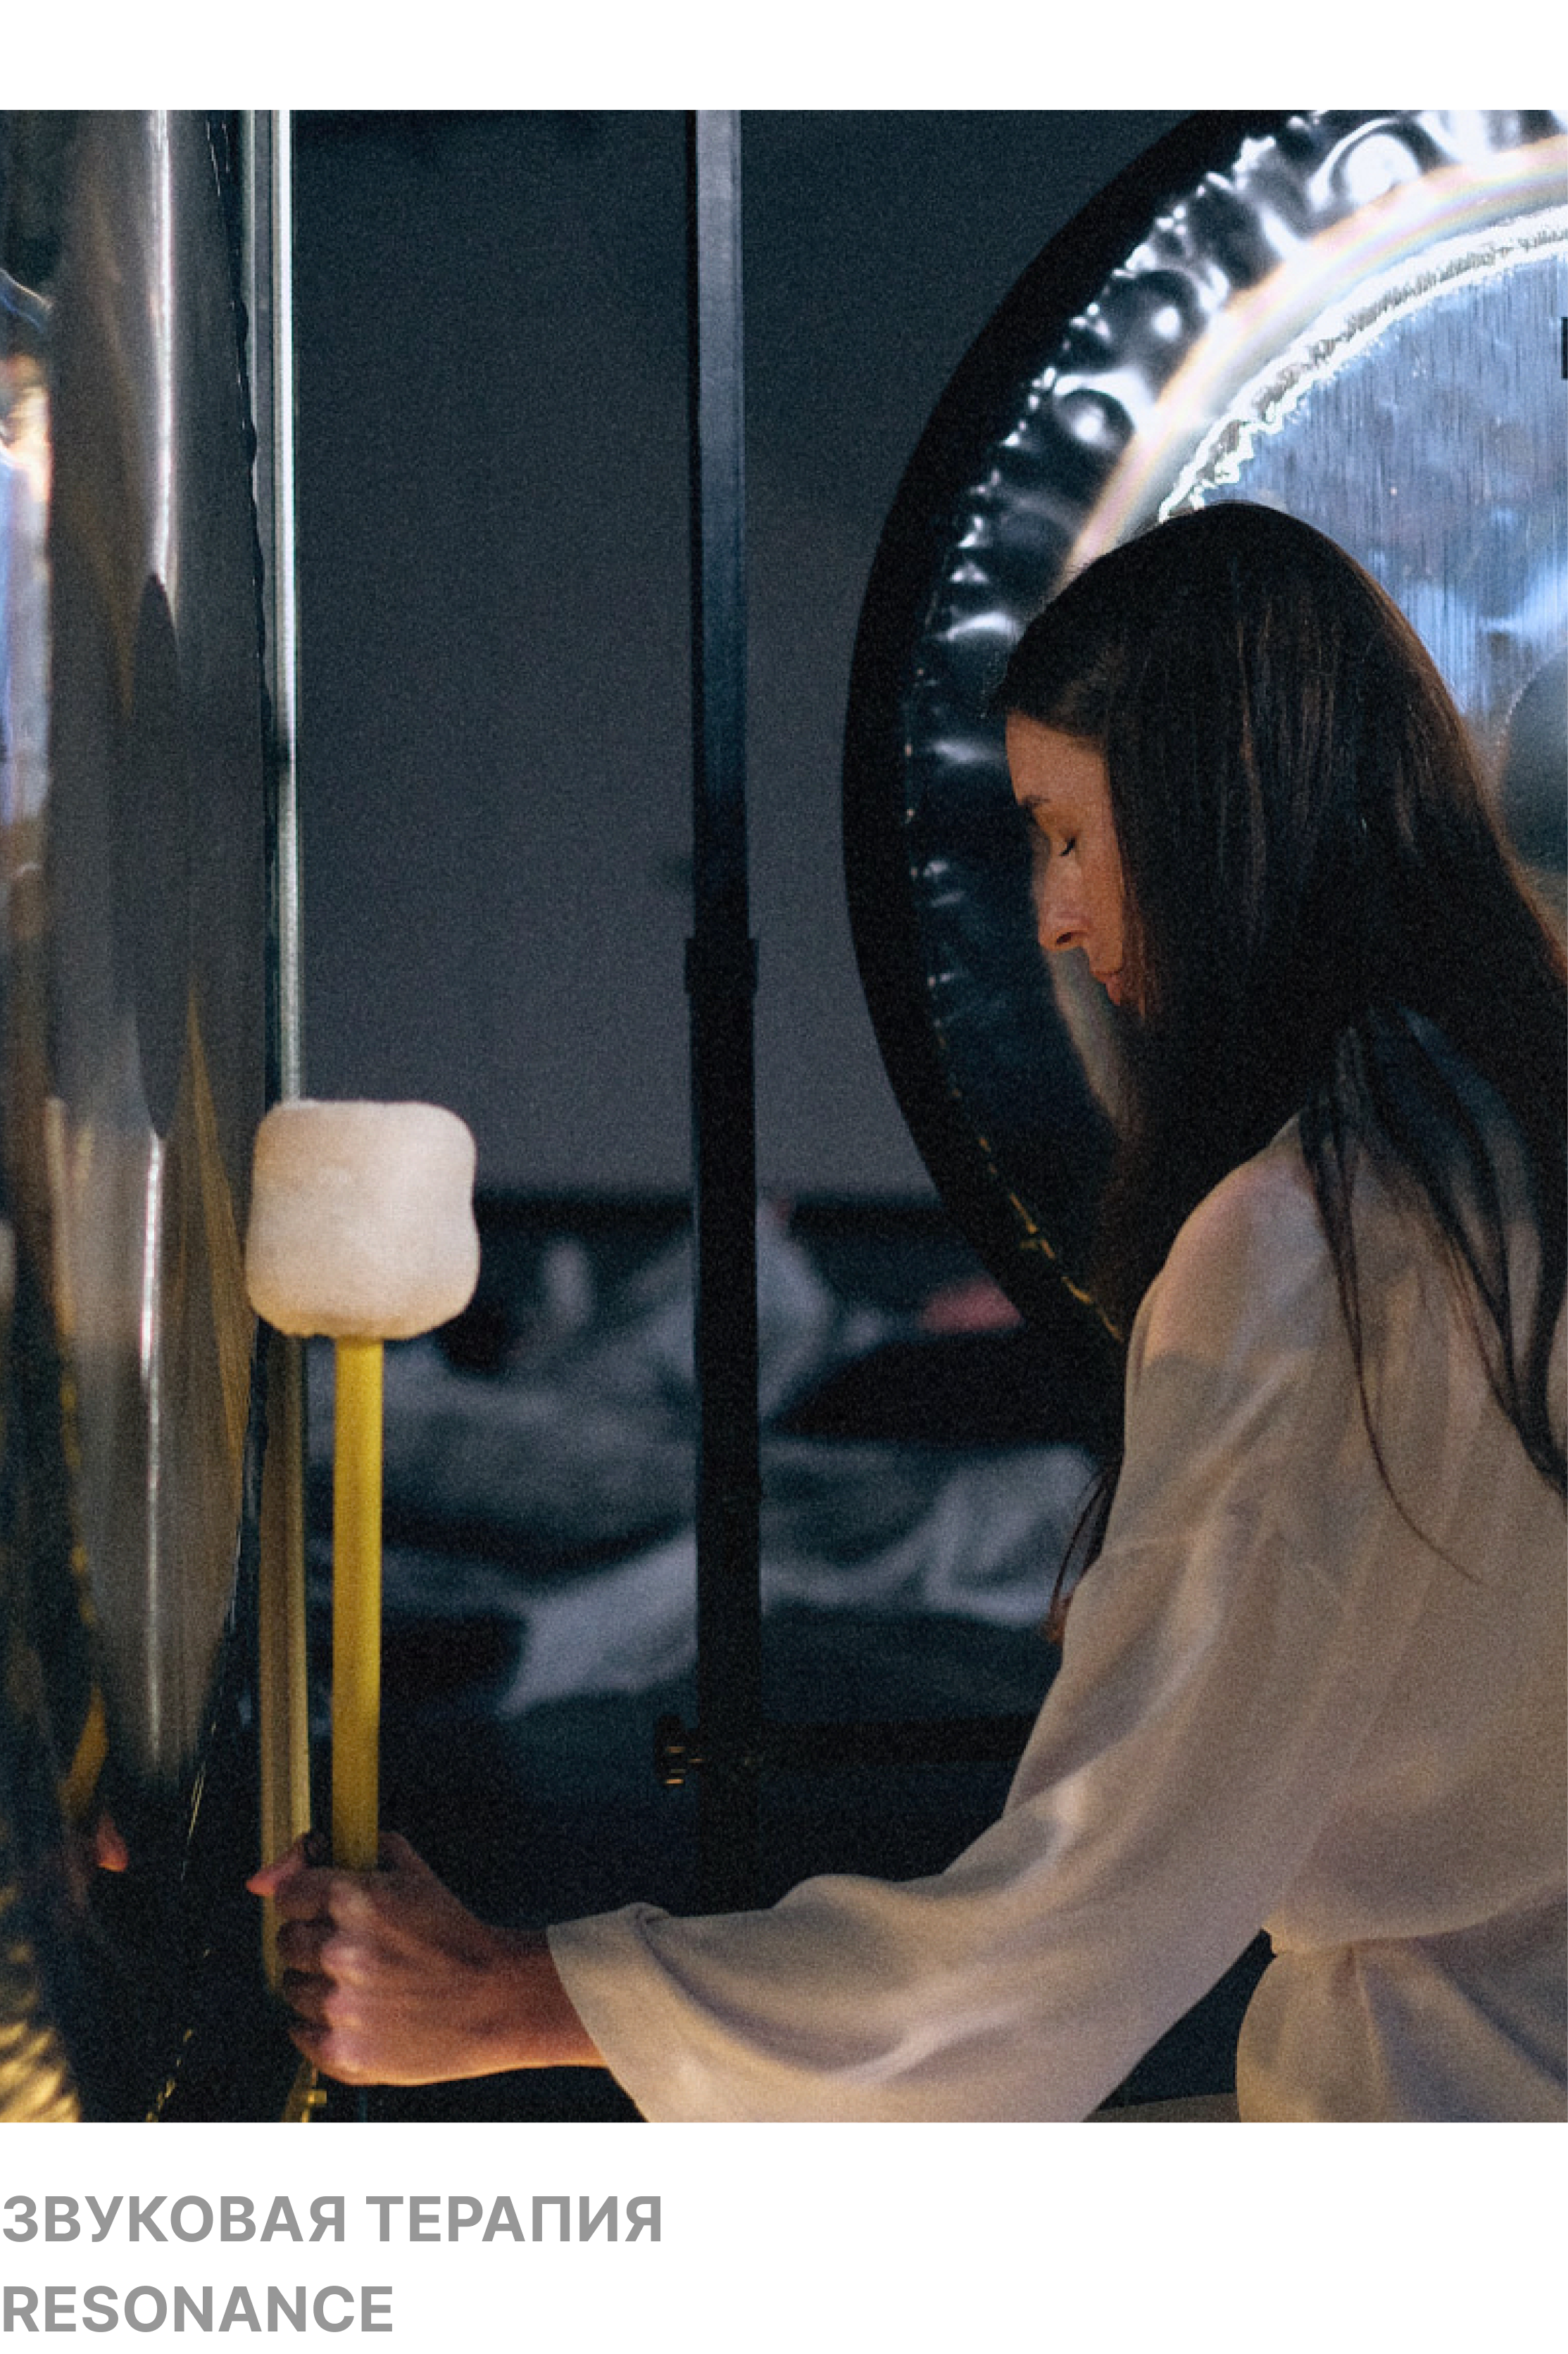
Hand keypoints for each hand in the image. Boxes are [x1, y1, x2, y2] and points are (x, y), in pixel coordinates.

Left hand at [247, 1832, 601, 2085]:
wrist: (496, 1998)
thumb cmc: (453, 1934)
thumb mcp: (409, 1875)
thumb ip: (339, 1853)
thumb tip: (262, 1878)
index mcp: (354, 1900)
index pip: (287, 1895)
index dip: (308, 1901)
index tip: (323, 1911)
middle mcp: (339, 1952)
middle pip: (287, 1941)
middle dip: (315, 1941)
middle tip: (354, 1950)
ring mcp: (340, 2007)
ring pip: (292, 1988)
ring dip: (320, 1984)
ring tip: (363, 1985)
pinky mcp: (343, 2053)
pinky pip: (300, 2033)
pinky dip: (321, 2026)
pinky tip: (355, 2016)